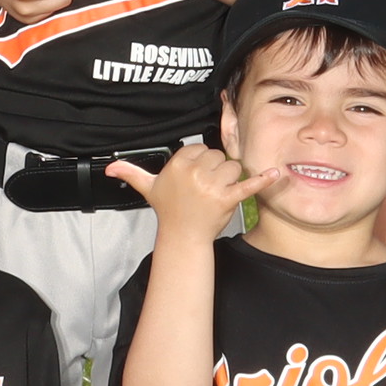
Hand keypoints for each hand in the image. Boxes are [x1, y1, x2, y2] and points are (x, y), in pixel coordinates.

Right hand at [107, 142, 271, 242]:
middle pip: (218, 156)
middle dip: (216, 170)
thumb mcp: (148, 188)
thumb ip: (131, 172)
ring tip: (217, 192)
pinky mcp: (228, 199)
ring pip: (233, 167)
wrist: (182, 237)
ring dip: (230, 178)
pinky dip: (263, 180)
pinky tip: (275, 174)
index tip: (194, 176)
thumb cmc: (169, 210)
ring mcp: (212, 186)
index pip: (200, 149)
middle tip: (205, 187)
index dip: (201, 161)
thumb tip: (109, 167)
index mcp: (178, 165)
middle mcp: (195, 173)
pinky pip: (248, 185)